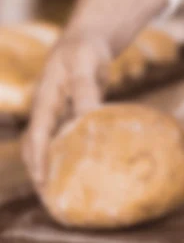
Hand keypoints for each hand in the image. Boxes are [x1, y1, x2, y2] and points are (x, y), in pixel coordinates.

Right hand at [22, 35, 111, 186]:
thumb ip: (85, 91)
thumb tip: (88, 119)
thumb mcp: (85, 66)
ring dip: (54, 169)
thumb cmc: (85, 51)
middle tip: (54, 201)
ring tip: (67, 194)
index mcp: (45, 103)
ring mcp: (58, 116)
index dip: (38, 163)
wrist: (89, 41)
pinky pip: (67, 142)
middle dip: (41, 174)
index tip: (43, 185)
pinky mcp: (71, 117)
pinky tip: (87, 172)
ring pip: (51, 147)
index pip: (37, 139)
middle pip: (37, 149)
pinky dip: (71, 157)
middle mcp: (48, 113)